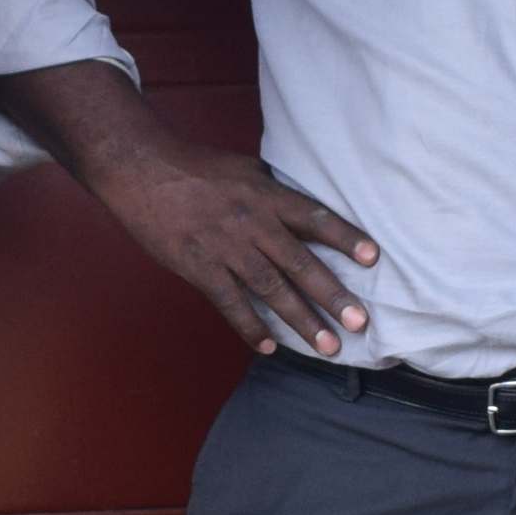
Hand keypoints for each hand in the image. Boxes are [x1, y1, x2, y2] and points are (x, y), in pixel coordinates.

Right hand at [74, 118, 378, 354]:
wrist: (143, 168)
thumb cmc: (196, 168)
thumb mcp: (245, 168)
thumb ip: (274, 191)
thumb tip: (303, 209)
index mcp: (266, 194)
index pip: (314, 218)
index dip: (345, 237)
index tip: (372, 257)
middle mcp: (252, 222)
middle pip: (300, 263)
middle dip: (332, 296)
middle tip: (359, 322)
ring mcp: (226, 247)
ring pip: (271, 289)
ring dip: (302, 320)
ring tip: (327, 345)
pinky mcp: (199, 266)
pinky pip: (230, 302)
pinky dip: (250, 325)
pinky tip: (269, 346)